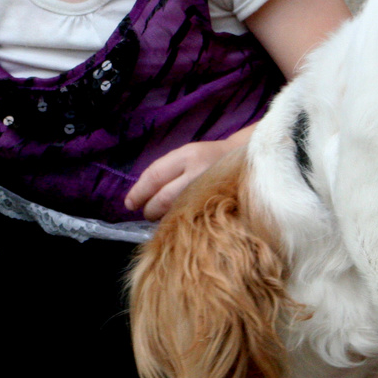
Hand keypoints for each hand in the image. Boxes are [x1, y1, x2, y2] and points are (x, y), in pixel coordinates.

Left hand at [124, 136, 242, 220]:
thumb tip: (141, 195)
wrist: (247, 159)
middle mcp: (199, 171)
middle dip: (150, 209)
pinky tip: (178, 222)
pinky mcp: (220, 203)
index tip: (129, 203)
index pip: (155, 175)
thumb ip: (167, 172)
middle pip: (164, 197)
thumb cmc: (209, 159)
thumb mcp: (187, 155)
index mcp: (187, 156)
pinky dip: (181, 221)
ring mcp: (211, 188)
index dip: (139, 192)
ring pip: (178, 209)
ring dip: (164, 217)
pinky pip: (194, 216)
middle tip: (146, 213)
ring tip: (161, 218)